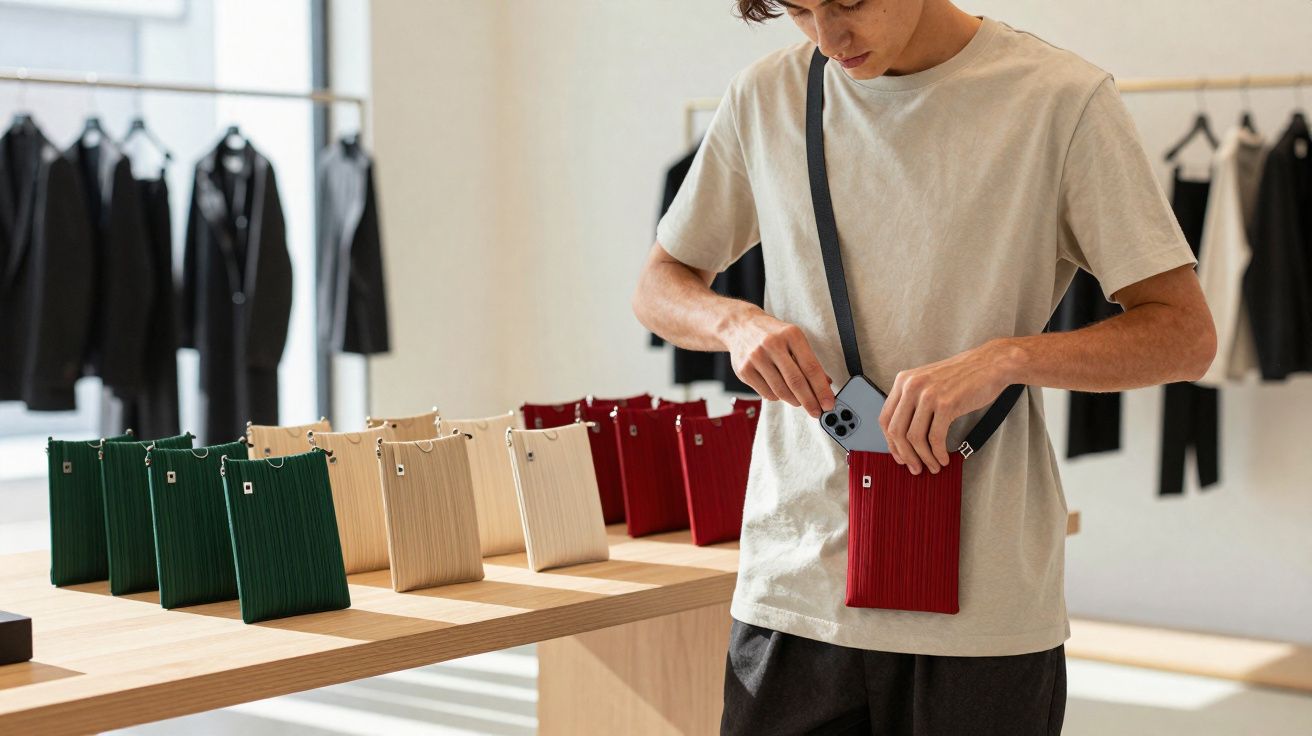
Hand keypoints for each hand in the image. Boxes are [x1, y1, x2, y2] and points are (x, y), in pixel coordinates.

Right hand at [722, 306, 835, 416]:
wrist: (740, 326)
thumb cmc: (773, 335)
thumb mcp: (794, 340)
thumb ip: (809, 361)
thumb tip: (826, 385)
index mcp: (791, 334)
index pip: (811, 367)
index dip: (822, 389)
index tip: (828, 403)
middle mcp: (772, 344)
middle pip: (796, 381)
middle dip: (809, 401)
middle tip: (817, 412)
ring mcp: (756, 357)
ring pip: (781, 391)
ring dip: (794, 400)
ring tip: (798, 400)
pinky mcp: (744, 370)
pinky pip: (766, 393)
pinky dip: (777, 397)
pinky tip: (779, 390)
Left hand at [878, 340, 1014, 474]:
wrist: (991, 364)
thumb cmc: (963, 376)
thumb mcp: (928, 382)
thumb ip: (913, 402)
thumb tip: (904, 437)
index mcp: (903, 381)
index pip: (885, 418)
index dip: (891, 442)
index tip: (899, 456)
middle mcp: (911, 386)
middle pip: (896, 431)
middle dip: (904, 455)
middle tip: (914, 468)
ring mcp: (928, 395)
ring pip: (914, 437)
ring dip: (923, 458)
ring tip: (932, 466)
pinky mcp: (946, 404)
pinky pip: (935, 438)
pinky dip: (938, 453)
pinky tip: (943, 459)